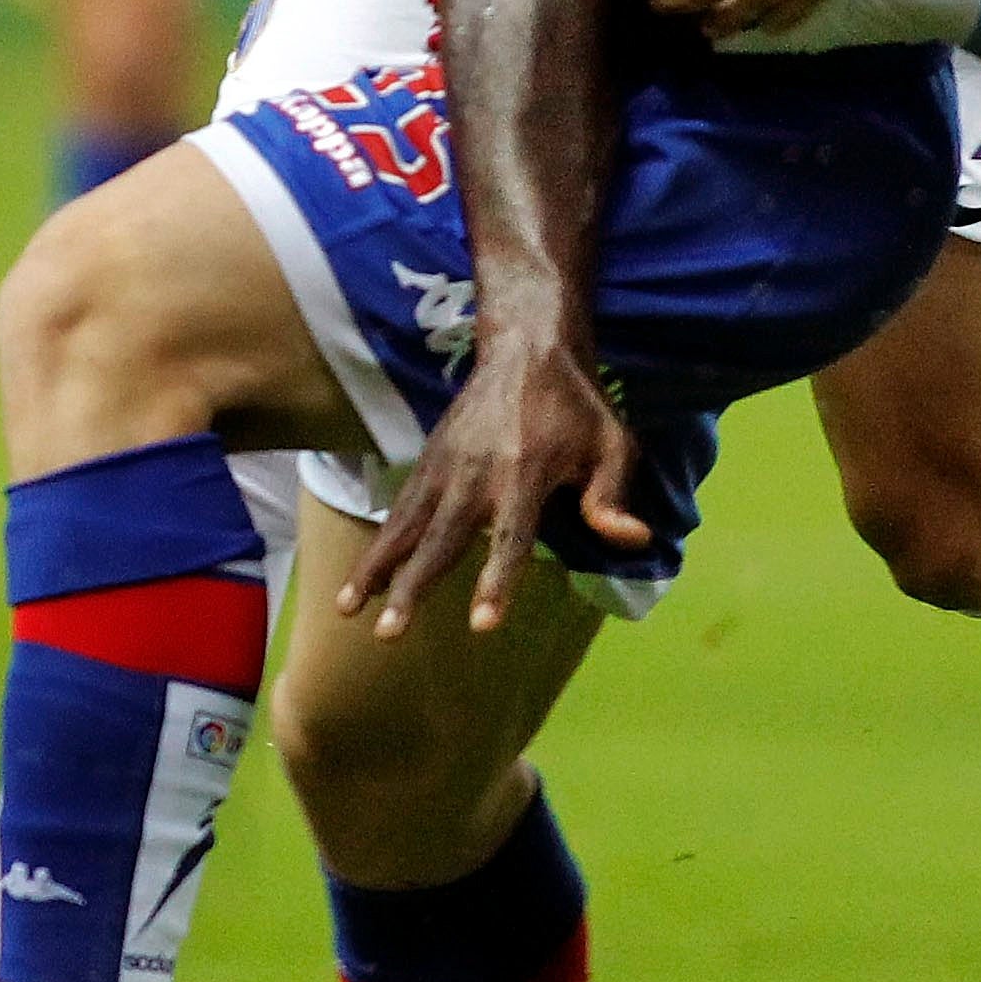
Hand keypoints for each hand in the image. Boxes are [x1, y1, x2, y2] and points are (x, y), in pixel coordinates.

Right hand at [340, 329, 646, 638]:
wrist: (526, 348)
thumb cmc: (575, 406)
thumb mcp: (610, 443)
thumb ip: (611, 495)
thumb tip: (632, 539)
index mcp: (525, 473)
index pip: (511, 536)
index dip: (497, 580)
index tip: (481, 623)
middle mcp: (477, 474)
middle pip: (441, 539)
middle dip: (414, 586)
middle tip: (389, 633)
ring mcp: (445, 467)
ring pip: (406, 526)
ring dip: (377, 569)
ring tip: (348, 609)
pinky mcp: (427, 461)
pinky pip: (399, 509)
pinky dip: (377, 543)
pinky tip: (361, 580)